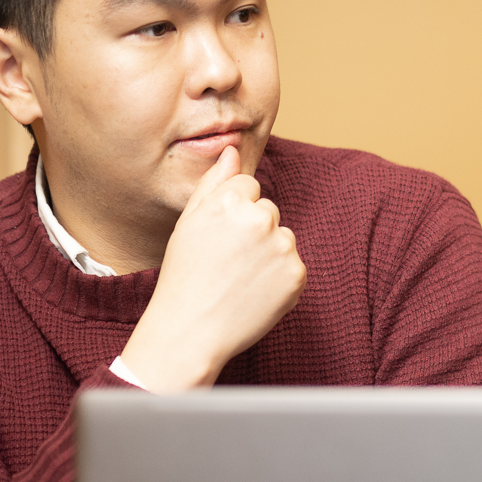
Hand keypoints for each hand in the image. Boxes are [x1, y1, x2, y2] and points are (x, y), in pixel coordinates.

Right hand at [119, 146, 305, 390]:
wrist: (191, 331)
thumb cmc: (184, 275)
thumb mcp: (190, 222)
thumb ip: (215, 182)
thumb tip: (233, 150)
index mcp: (231, 200)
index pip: (248, 186)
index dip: (231, 212)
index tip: (217, 237)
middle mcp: (261, 218)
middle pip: (267, 210)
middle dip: (252, 230)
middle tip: (225, 261)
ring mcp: (282, 247)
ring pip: (282, 237)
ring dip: (267, 253)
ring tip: (238, 278)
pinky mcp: (297, 275)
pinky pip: (292, 265)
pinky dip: (278, 278)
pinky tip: (253, 293)